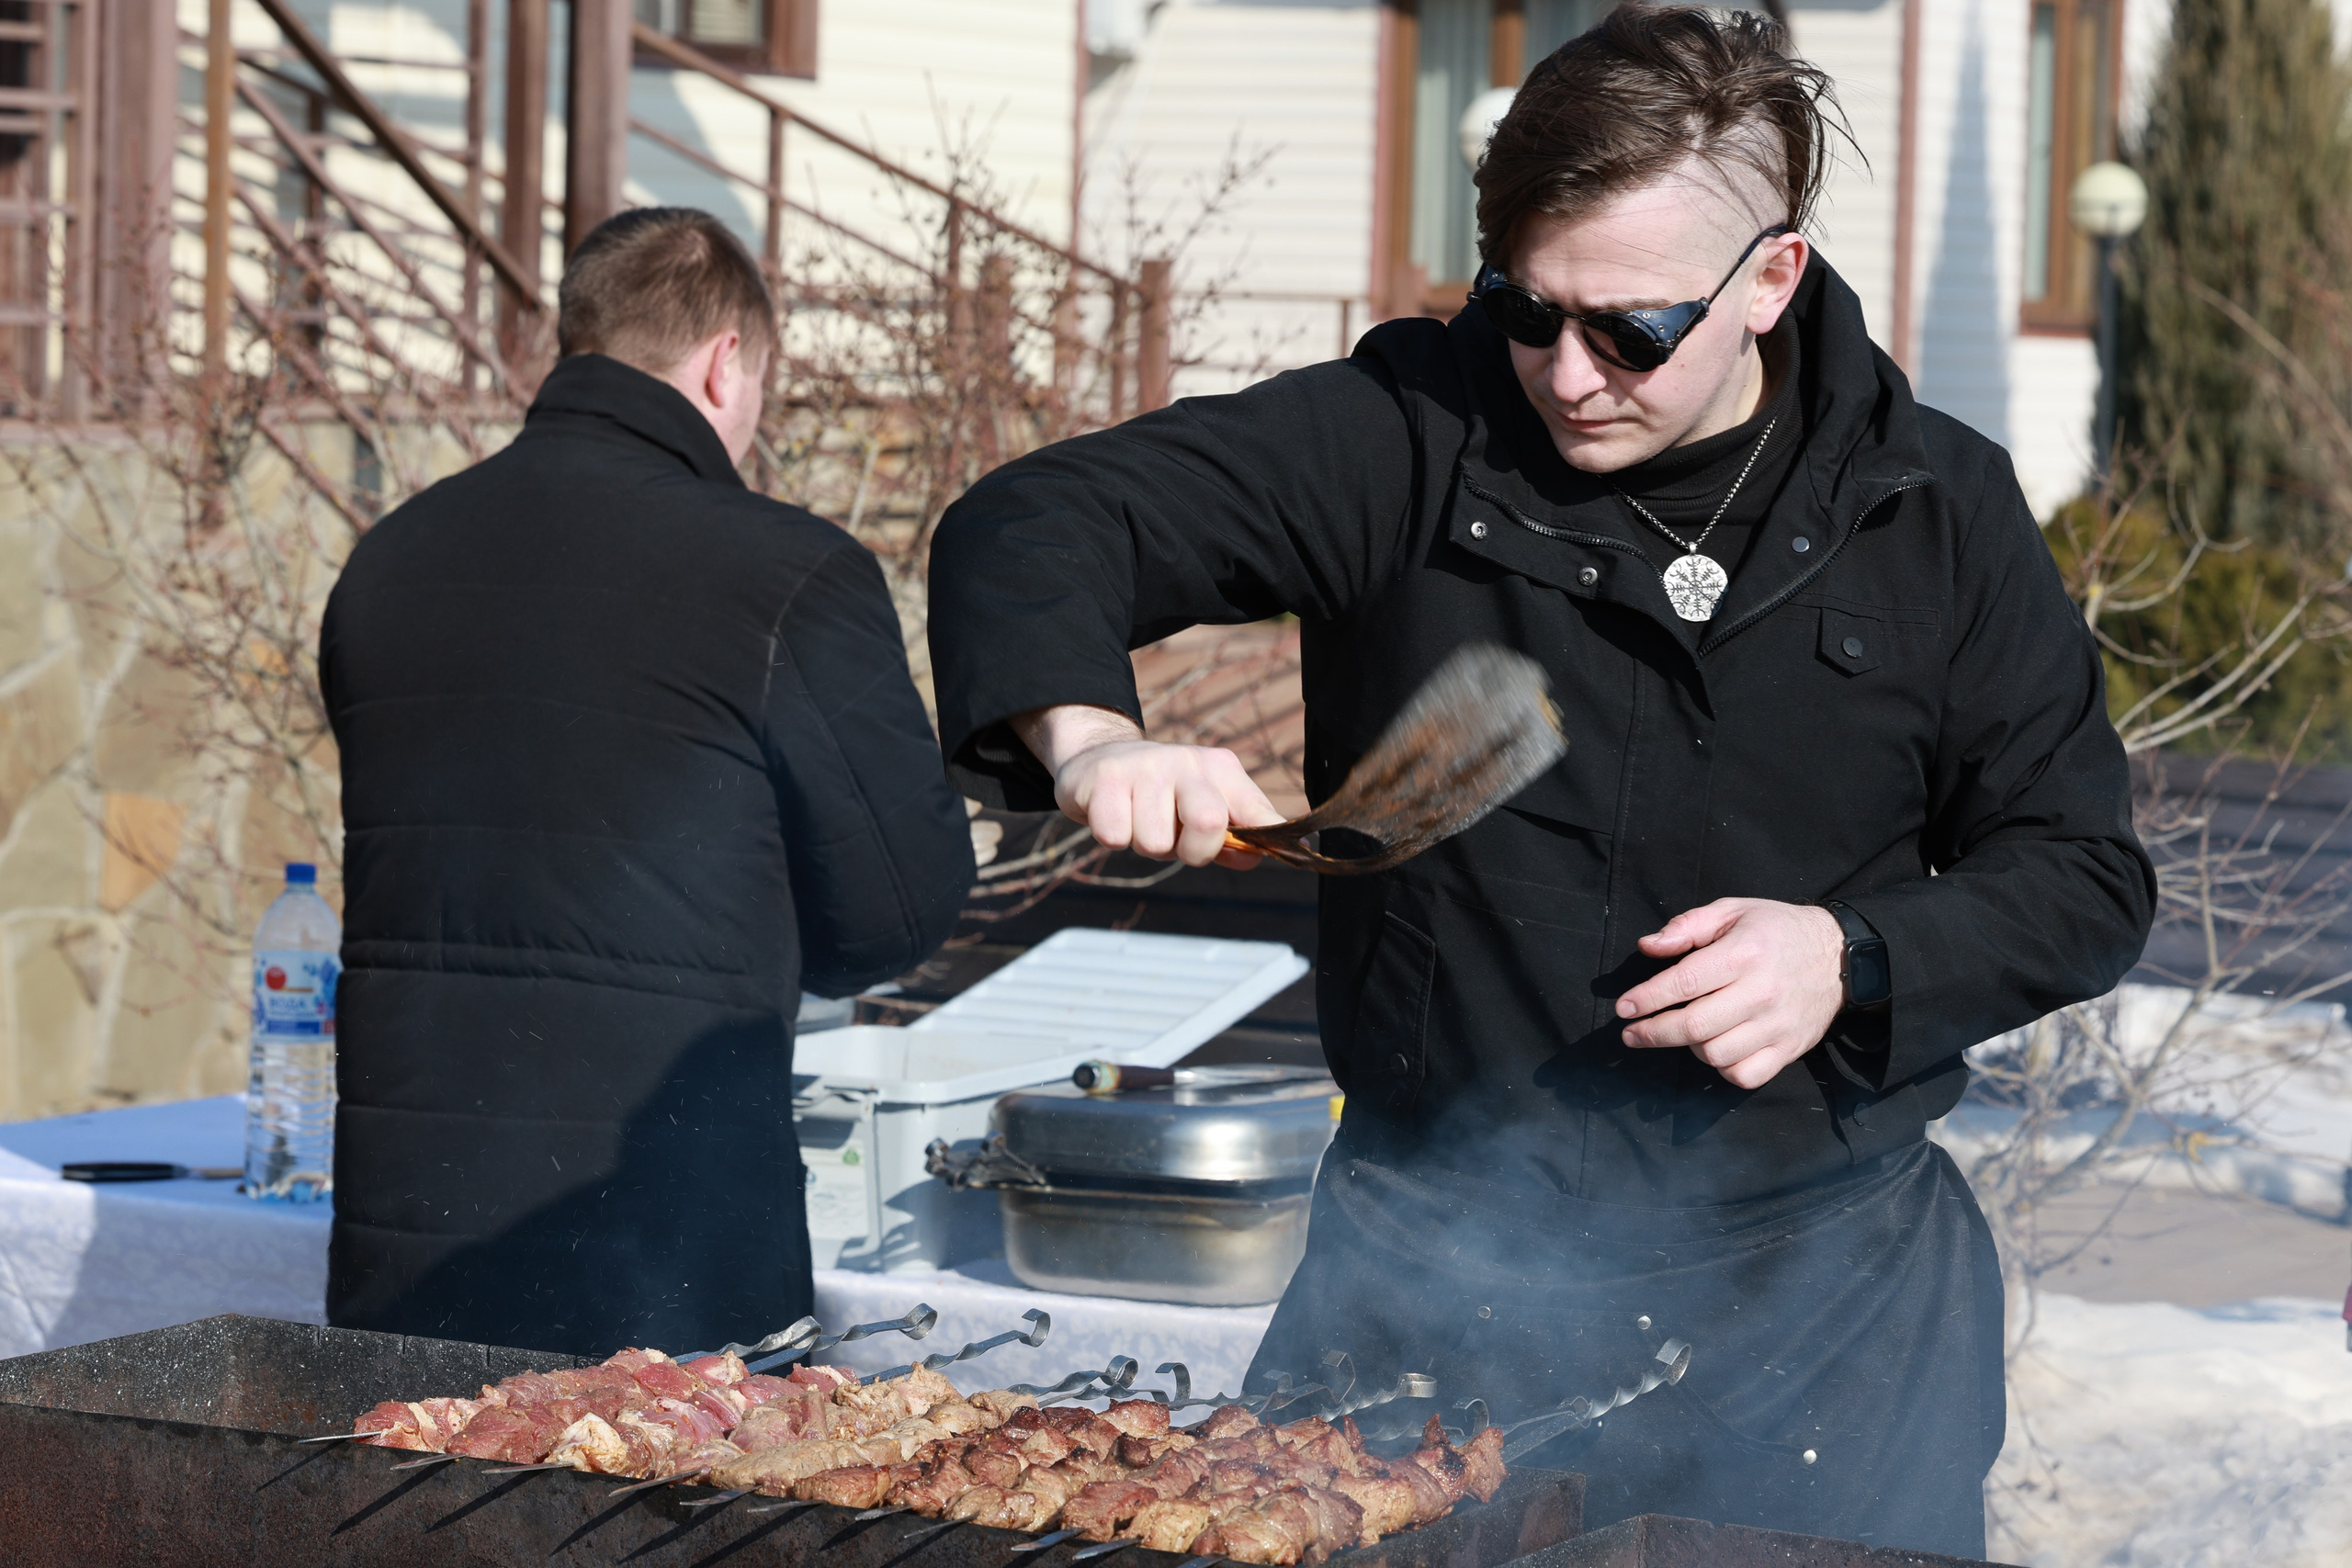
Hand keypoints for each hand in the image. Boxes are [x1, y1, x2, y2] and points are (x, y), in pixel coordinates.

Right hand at [1011, 704, 1286, 868]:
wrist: (1099, 757)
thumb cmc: (1162, 794)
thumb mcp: (1204, 806)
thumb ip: (1234, 837)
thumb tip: (1259, 856)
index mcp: (1220, 769)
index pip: (1256, 812)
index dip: (1264, 839)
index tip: (1261, 854)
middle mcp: (1186, 762)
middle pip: (1208, 823)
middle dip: (1190, 851)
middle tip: (1174, 839)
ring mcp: (1145, 767)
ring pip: (1154, 843)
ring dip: (1144, 844)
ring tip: (1139, 820)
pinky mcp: (1105, 778)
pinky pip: (1115, 837)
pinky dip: (1113, 837)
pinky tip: (1114, 814)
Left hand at [1615, 899, 1846, 1089]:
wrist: (1840, 956)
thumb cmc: (1777, 930)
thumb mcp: (1733, 910)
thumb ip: (1687, 926)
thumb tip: (1648, 946)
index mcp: (1744, 953)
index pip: (1684, 983)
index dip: (1647, 998)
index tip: (1623, 1008)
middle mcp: (1762, 992)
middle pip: (1695, 1026)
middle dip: (1654, 1033)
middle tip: (1631, 1034)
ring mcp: (1778, 1025)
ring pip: (1716, 1054)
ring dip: (1689, 1048)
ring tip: (1683, 1032)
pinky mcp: (1790, 1049)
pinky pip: (1746, 1075)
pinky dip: (1723, 1069)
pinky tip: (1715, 1050)